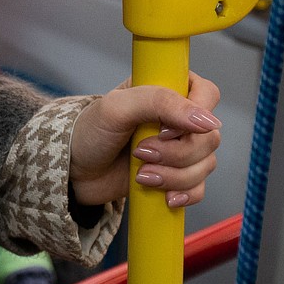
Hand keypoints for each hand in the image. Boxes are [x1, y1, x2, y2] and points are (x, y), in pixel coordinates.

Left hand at [69, 73, 221, 208]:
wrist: (75, 169)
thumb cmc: (90, 130)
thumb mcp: (117, 107)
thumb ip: (159, 102)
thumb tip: (207, 120)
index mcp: (165, 88)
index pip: (206, 94)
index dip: (194, 116)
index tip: (165, 131)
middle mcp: (176, 116)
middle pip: (208, 136)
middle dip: (176, 153)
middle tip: (141, 152)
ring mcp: (178, 147)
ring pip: (206, 164)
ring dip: (174, 175)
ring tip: (141, 174)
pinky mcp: (176, 174)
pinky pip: (199, 187)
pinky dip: (184, 193)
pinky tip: (164, 195)